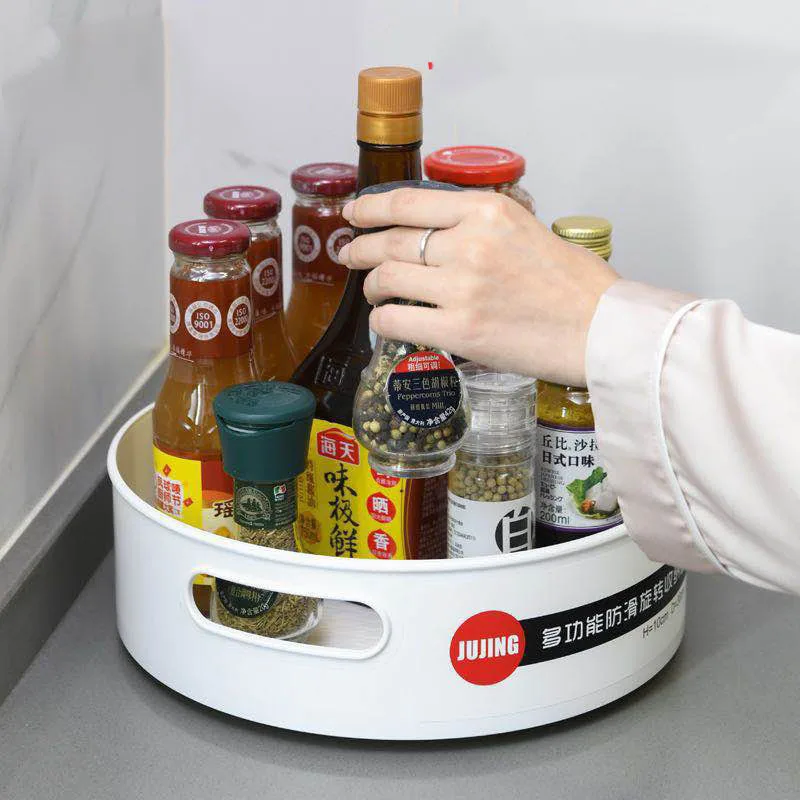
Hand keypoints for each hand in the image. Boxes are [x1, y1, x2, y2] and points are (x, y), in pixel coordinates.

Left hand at [338, 188, 617, 385]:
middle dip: (360, 249)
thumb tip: (442, 232)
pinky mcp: (459, 331)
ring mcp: (461, 289)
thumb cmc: (576, 287)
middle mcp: (470, 244)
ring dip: (371, 286)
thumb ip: (483, 225)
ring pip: (386, 280)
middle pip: (390, 241)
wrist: (602, 331)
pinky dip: (382, 320)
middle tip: (351, 255)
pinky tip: (387, 321)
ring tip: (374, 291)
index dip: (369, 208)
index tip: (354, 213)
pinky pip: (395, 321)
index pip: (407, 202)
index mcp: (488, 211)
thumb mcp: (531, 229)